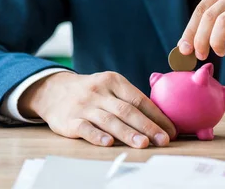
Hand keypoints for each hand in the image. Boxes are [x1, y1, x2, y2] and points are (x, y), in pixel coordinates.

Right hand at [18, 71, 176, 148]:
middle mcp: (100, 92)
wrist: (53, 90)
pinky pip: (85, 128)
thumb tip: (160, 117)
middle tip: (163, 140)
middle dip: (147, 126)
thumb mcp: (109, 85)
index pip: (139, 99)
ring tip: (143, 144)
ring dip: (128, 133)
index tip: (171, 130)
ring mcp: (84, 106)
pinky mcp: (70, 120)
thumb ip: (129, 97)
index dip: (157, 115)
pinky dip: (97, 136)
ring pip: (109, 120)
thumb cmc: (91, 92)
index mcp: (113, 81)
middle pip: (127, 110)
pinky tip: (108, 143)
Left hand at [178, 0, 224, 58]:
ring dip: (216, 42)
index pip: (201, 7)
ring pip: (223, 22)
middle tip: (200, 55)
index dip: (190, 30)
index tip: (184, 49)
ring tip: (220, 53)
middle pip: (209, 15)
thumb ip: (218, 20)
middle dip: (200, 39)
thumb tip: (190, 44)